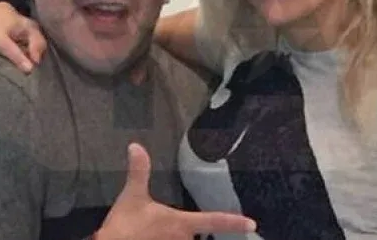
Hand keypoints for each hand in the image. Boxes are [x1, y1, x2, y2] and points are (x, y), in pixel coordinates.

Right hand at [95, 143, 256, 239]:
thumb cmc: (125, 226)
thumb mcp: (132, 196)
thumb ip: (139, 171)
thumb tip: (136, 145)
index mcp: (181, 223)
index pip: (214, 220)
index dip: (234, 222)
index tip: (252, 223)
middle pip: (195, 236)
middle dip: (183, 233)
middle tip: (159, 228)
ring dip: (174, 238)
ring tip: (154, 234)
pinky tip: (156, 238)